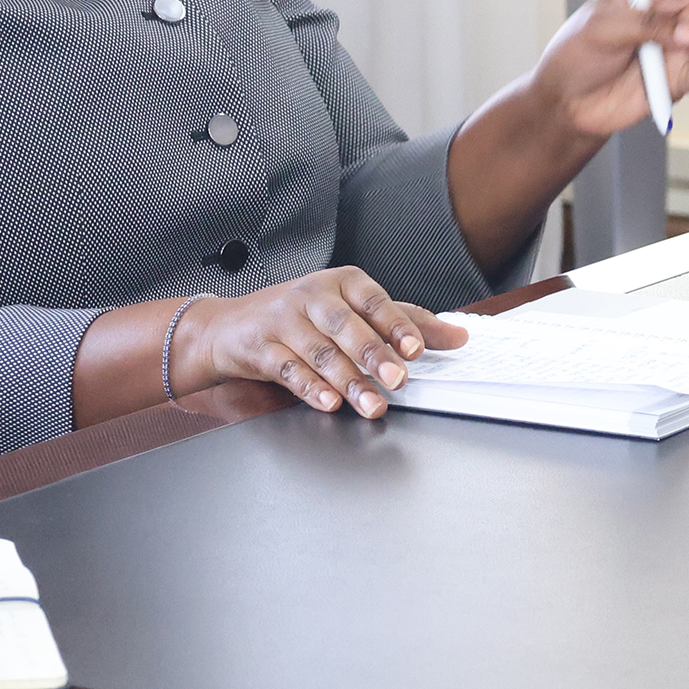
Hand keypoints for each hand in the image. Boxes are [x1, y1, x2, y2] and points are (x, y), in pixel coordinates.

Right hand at [183, 269, 468, 418]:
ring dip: (348, 381)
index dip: (397, 325)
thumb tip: (458, 336)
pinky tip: (329, 402)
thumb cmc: (304, 316)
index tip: (417, 350)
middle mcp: (313, 297)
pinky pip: (288, 369)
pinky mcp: (261, 348)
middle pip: (347, 327)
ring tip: (372, 404)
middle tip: (398, 380)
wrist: (230, 326)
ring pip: (320, 352)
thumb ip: (405, 322)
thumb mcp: (355, 311)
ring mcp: (284, 321)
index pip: (376, 301)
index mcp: (343, 283)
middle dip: (375, 356)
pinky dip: (310, 388)